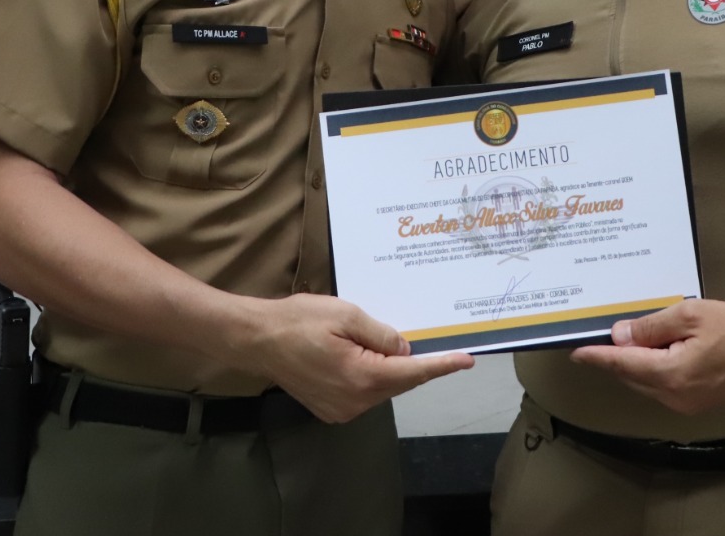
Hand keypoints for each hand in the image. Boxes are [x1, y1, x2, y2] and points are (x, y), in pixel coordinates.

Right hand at [243, 294, 473, 423]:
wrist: (257, 339)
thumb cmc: (299, 321)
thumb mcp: (346, 314)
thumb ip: (382, 334)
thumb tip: (406, 349)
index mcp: (362, 377)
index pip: (414, 372)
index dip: (442, 365)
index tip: (468, 360)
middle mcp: (356, 401)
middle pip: (400, 382)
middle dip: (416, 363)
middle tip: (434, 341)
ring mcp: (343, 410)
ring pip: (383, 388)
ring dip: (391, 369)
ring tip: (384, 342)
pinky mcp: (331, 410)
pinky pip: (365, 393)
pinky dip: (373, 376)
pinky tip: (367, 356)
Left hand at [569, 299, 724, 414]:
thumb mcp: (691, 315)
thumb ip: (652, 327)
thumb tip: (620, 336)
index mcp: (670, 375)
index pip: (622, 366)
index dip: (597, 358)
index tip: (576, 352)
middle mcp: (673, 397)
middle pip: (632, 376)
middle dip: (617, 358)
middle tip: (605, 334)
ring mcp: (686, 405)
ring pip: (646, 383)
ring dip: (635, 364)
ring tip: (631, 339)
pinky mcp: (697, 405)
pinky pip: (663, 387)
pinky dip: (653, 370)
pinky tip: (655, 351)